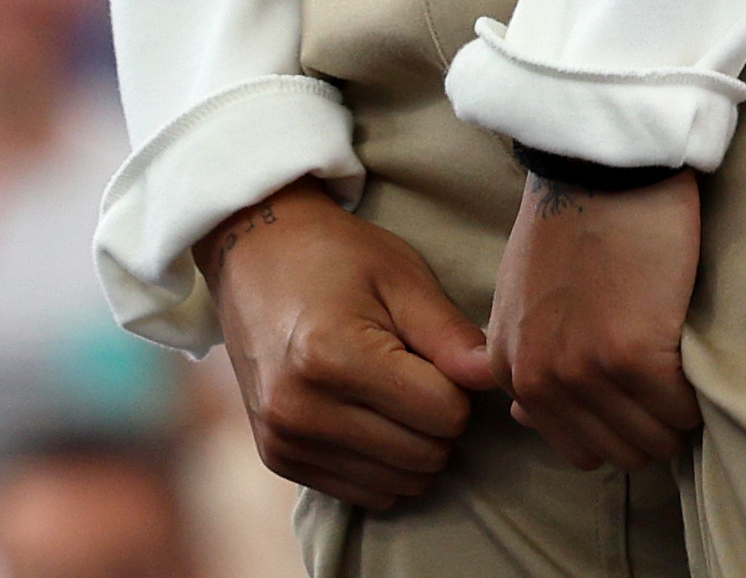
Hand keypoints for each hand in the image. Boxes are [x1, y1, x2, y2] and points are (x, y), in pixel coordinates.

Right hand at [194, 184, 498, 510]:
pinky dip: (380, 463)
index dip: (454, 385)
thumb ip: (450, 335)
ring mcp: (285, 439)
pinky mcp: (277, 457)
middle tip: (410, 371)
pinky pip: (365, 494)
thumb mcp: (399, 276)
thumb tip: (495, 378)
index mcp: (333, 357)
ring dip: (410, 446)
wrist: (250, 252)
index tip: (430, 353)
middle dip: (435, 418)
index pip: (445, 414)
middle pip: (426, 456)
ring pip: (400, 485)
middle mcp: (302, 409)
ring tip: (385, 392)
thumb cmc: (334, 256)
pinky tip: (361, 414)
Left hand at [488, 171, 704, 469]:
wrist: (597, 165)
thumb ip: (524, 359)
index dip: (620, 423)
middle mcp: (539, 379)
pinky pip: (683, 411)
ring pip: (656, 440)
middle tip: (666, 373)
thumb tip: (523, 420)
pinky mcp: (632, 356)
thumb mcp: (522, 297)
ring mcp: (583, 371)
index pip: (580, 448)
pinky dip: (698, 392)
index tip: (636, 386)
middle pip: (621, 452)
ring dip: (679, 410)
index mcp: (511, 369)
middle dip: (652, 423)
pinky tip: (690, 349)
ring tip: (679, 360)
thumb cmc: (570, 221)